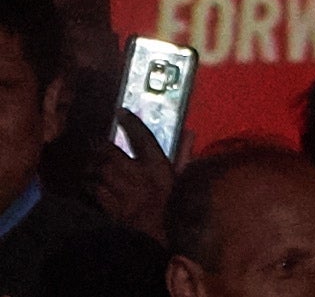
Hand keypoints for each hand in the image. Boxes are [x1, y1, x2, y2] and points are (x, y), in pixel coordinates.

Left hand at [94, 110, 173, 240]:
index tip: (120, 113)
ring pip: (100, 172)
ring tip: (88, 160)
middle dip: (101, 147)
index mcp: (158, 166)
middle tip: (95, 141)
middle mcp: (137, 175)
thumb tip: (189, 132)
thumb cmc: (178, 208)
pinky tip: (86, 182)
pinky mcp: (110, 208)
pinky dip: (88, 186)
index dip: (131, 124)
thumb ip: (186, 154)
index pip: (143, 138)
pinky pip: (94, 192)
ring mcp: (121, 192)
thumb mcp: (185, 179)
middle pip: (112, 154)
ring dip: (92, 165)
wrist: (162, 241)